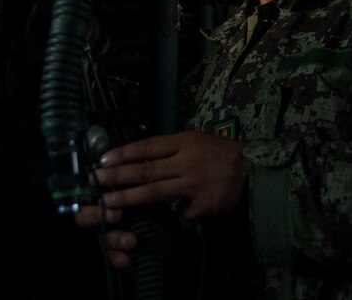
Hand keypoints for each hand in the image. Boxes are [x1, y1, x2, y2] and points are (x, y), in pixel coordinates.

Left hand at [89, 130, 250, 220]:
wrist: (254, 170)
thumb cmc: (222, 153)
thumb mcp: (197, 140)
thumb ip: (173, 150)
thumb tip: (143, 160)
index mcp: (185, 141)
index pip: (148, 147)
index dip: (124, 154)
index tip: (104, 160)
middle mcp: (187, 161)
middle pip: (146, 170)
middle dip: (118, 176)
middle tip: (97, 181)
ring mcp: (194, 184)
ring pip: (155, 192)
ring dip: (129, 198)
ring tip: (109, 203)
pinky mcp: (203, 204)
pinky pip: (182, 211)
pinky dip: (179, 212)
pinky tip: (184, 209)